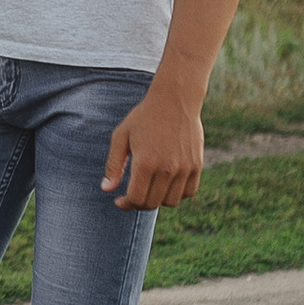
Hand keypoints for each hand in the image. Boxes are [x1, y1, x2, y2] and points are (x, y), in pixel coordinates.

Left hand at [102, 76, 206, 209]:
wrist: (175, 100)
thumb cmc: (144, 117)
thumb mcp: (121, 136)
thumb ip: (114, 165)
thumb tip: (106, 189)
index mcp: (145, 163)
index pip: (136, 199)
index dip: (126, 204)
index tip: (120, 201)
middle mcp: (167, 169)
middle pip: (152, 203)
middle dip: (139, 203)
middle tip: (133, 195)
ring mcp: (184, 168)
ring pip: (171, 202)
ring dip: (158, 200)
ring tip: (150, 188)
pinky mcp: (197, 165)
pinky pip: (189, 192)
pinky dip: (177, 194)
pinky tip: (167, 184)